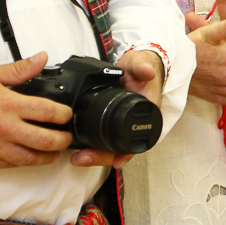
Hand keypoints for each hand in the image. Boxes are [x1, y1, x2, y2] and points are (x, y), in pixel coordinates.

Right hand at [0, 52, 73, 168]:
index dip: (64, 114)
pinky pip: (15, 165)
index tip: (67, 114)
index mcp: (9, 105)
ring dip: (49, 155)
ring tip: (55, 148)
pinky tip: (32, 154)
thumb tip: (42, 59)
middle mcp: (6, 129)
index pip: (48, 112)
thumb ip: (19, 70)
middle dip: (63, 139)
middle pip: (47, 140)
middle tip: (67, 134)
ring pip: (33, 159)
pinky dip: (28, 161)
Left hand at [71, 49, 163, 168]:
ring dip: (96, 155)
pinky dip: (92, 147)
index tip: (116, 161)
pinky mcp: (111, 121)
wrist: (135, 66)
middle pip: (122, 149)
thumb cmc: (140, 67)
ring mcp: (123, 123)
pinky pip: (104, 140)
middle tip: (83, 158)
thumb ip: (142, 66)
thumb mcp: (140, 63)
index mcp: (147, 112)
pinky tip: (78, 151)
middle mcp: (135, 122)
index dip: (128, 151)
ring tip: (77, 158)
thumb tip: (147, 72)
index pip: (140, 136)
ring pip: (112, 148)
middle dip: (103, 156)